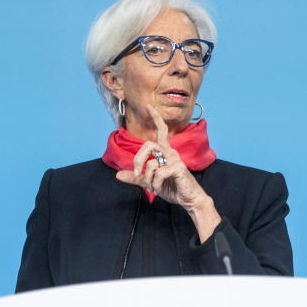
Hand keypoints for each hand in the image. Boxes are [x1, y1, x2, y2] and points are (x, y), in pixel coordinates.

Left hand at [116, 105, 221, 241]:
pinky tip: (159, 190)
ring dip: (148, 180)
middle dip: (138, 160)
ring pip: (151, 163)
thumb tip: (118, 175)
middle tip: (138, 174)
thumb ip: (136, 178)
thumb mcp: (151, 182)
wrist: (189, 200)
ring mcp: (175, 159)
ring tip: (153, 188)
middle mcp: (171, 152)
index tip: (149, 106)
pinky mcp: (178, 168)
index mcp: (165, 152)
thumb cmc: (172, 188)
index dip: (156, 118)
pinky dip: (155, 185)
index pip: (161, 131)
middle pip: (148, 145)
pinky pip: (159, 174)